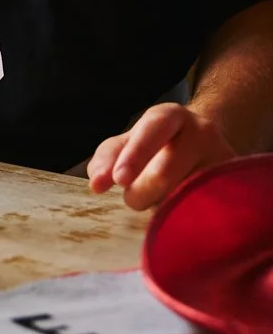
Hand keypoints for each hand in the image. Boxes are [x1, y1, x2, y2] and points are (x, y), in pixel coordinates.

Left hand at [87, 102, 235, 209]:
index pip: (152, 129)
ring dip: (163, 208)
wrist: (207, 145)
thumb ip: (110, 156)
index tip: (118, 180)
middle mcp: (202, 132)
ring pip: (183, 196)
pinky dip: (186, 218)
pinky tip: (179, 218)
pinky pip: (205, 211)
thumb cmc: (158, 146)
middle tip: (133, 200)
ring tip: (159, 204)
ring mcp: (223, 159)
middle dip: (140, 192)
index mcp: (171, 115)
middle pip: (166, 171)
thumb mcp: (132, 141)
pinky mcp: (236, 186)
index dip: (135, 154)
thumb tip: (97, 182)